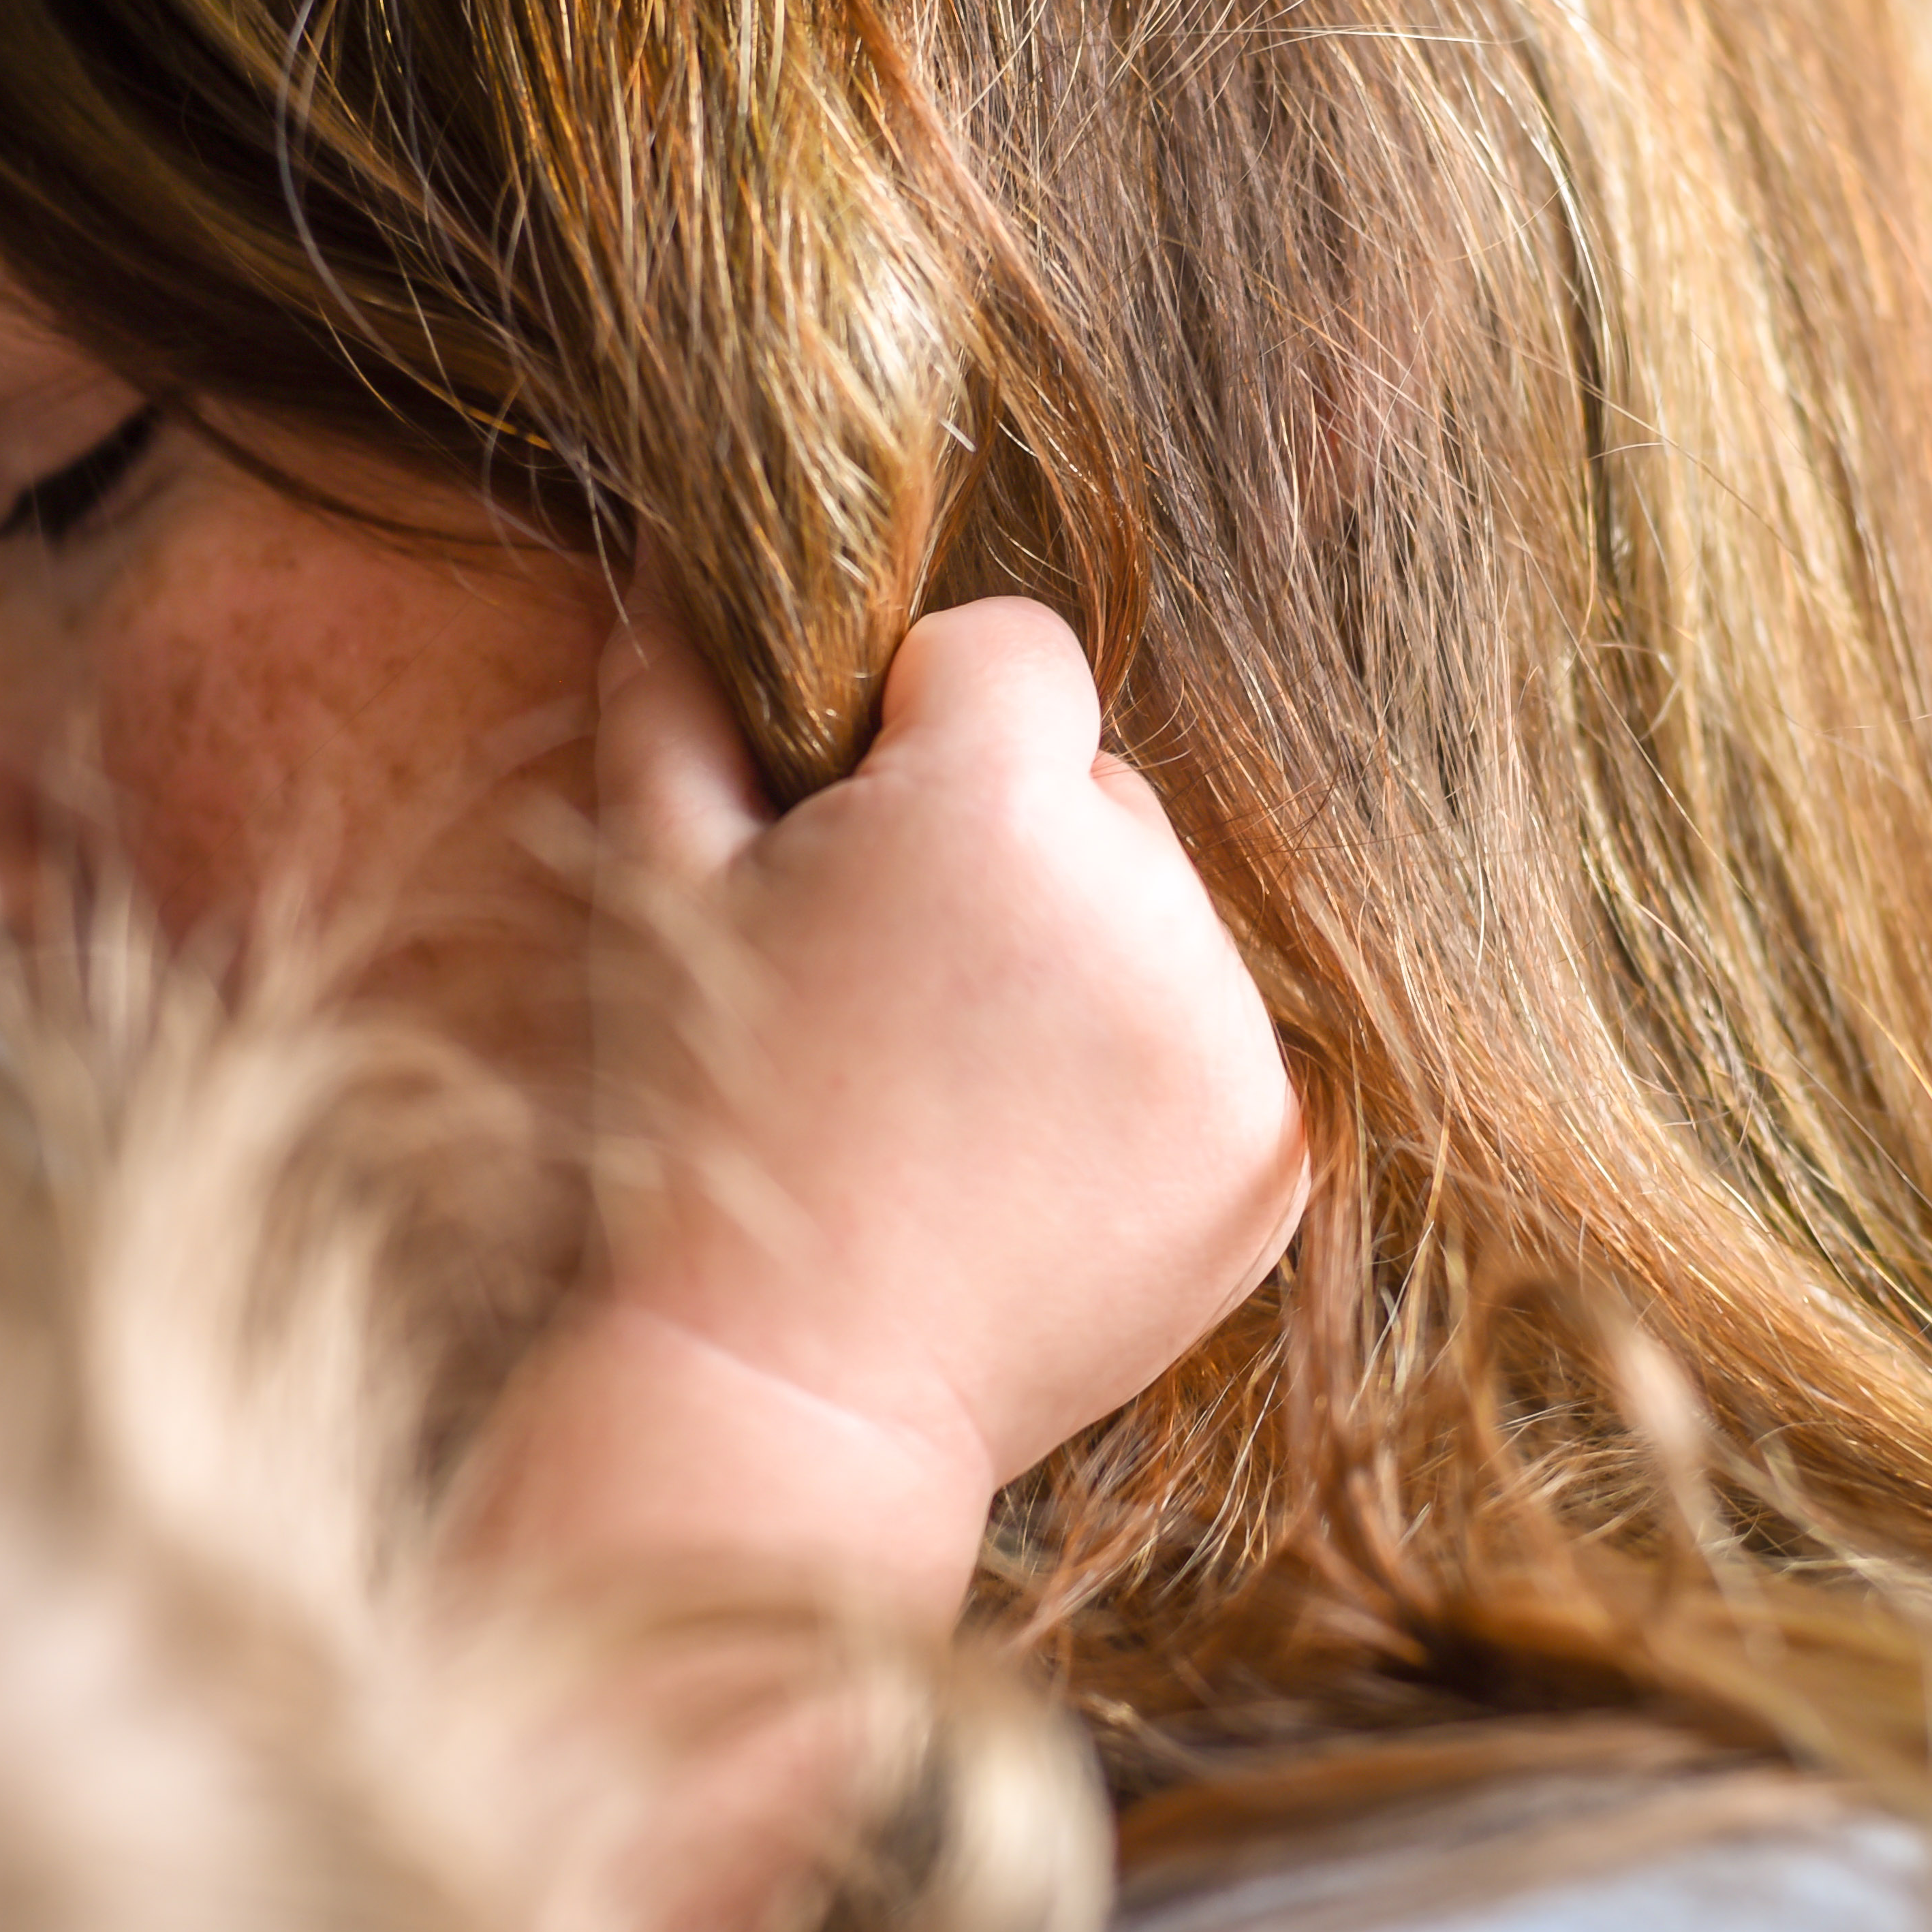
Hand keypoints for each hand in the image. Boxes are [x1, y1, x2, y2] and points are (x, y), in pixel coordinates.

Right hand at [591, 596, 1305, 1506]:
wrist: (792, 1389)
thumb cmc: (700, 1122)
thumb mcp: (656, 889)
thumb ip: (678, 690)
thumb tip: (691, 542)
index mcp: (995, 816)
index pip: (1013, 651)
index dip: (917, 725)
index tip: (851, 836)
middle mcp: (1148, 910)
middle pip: (1099, 787)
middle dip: (1008, 848)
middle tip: (891, 989)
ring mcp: (1230, 1045)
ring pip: (1160, 917)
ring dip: (1078, 961)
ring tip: (955, 1091)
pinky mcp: (1276, 1158)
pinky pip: (1214, 1043)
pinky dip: (1138, 1078)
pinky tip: (1027, 1160)